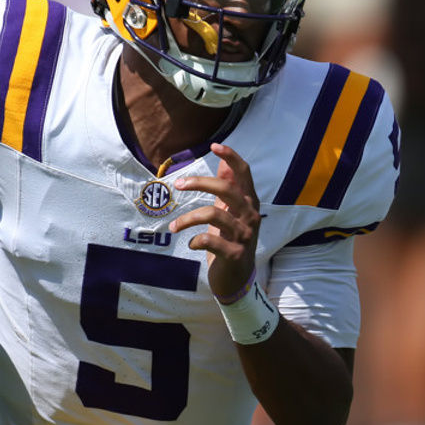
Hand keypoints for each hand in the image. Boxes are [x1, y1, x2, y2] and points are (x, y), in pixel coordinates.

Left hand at [169, 143, 259, 298]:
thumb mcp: (232, 212)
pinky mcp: (234, 253)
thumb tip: (224, 162)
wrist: (238, 279)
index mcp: (249, 203)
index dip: (232, 157)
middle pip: (226, 189)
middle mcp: (251, 216)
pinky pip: (210, 239)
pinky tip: (190, 243)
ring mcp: (244, 235)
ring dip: (187, 218)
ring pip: (213, 214)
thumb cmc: (232, 240)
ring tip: (173, 227)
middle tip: (178, 184)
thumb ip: (230, 188)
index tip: (214, 145)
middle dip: (199, 183)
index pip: (245, 173)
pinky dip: (195, 239)